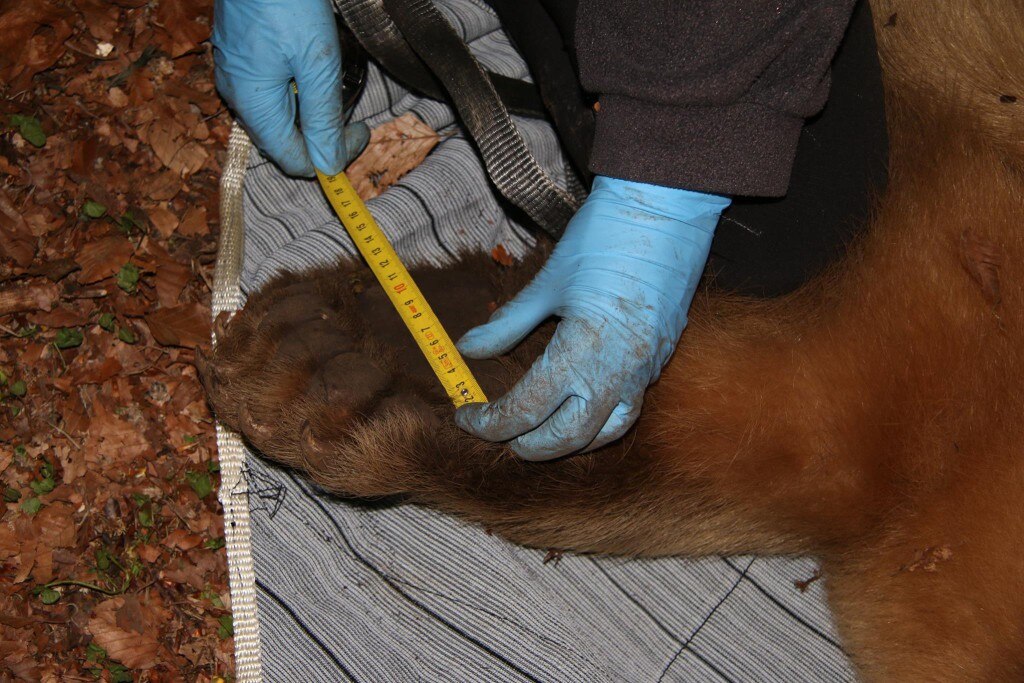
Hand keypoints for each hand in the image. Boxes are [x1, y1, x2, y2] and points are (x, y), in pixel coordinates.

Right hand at [212, 0, 368, 175]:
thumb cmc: (288, 2)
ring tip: (332, 85)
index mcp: (253, 104)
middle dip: (321, 135)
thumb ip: (322, 118)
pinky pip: (269, 91)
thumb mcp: (317, 64)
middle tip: (353, 116)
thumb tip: (328, 166)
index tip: (360, 133)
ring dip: (309, 114)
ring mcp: (235, 74)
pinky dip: (295, 91)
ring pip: (278, 116)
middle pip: (283, 140)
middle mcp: (238, 95)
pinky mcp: (240, 55)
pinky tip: (310, 68)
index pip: (294, 159)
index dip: (330, 157)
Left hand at [455, 175, 729, 459]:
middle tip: (498, 435)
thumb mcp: (548, 281)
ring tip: (536, 436)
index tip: (465, 417)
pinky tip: (579, 412)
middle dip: (526, 445)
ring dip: (566, 444)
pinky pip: (629, 410)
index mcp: (582, 350)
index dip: (490, 422)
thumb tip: (468, 349)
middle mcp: (617, 371)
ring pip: (604, 433)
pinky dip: (599, 424)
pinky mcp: (661, 359)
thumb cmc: (604, 237)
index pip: (527, 409)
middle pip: (566, 437)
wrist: (667, 209)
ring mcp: (645, 369)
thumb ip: (508, 324)